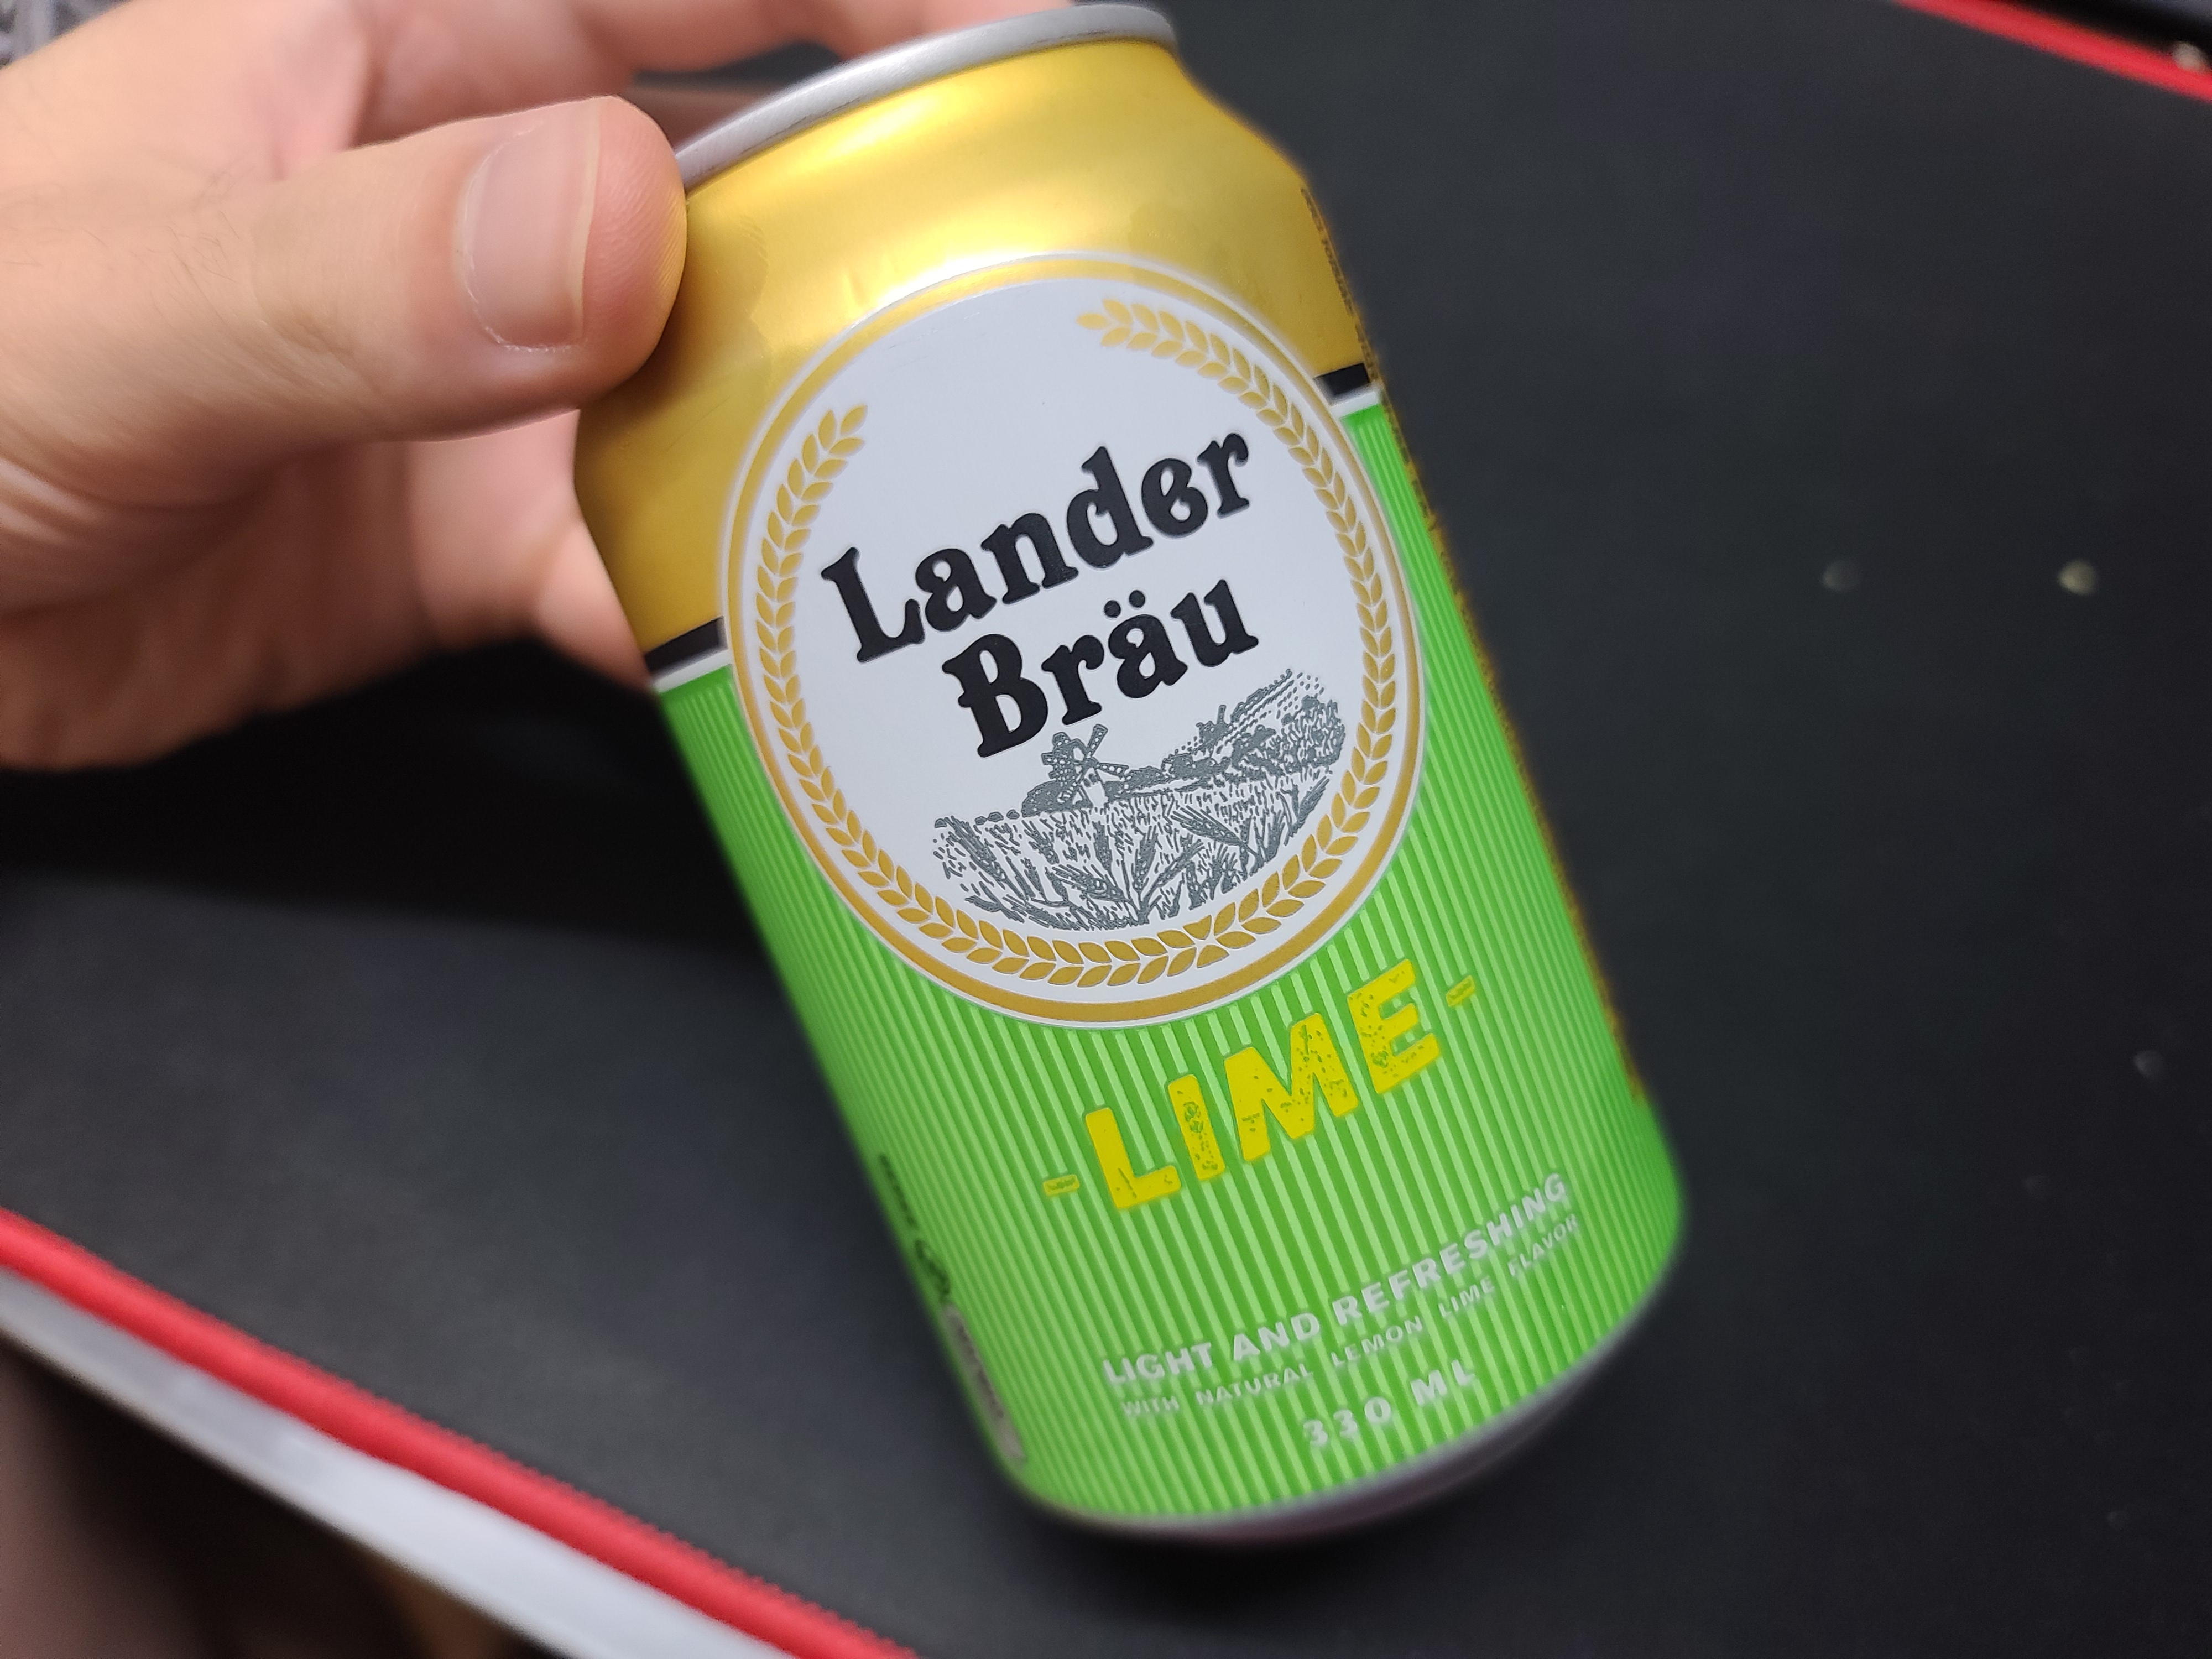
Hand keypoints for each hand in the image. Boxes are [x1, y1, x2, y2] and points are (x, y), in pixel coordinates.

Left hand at [0, 0, 1053, 767]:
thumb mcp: (123, 303)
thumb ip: (364, 271)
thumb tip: (632, 230)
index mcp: (399, 55)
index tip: (1042, 51)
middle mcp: (477, 206)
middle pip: (749, 195)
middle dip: (900, 246)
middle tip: (1055, 334)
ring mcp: (489, 383)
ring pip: (719, 393)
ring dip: (834, 451)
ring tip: (967, 516)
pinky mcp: (473, 540)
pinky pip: (644, 565)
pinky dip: (720, 614)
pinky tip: (794, 663)